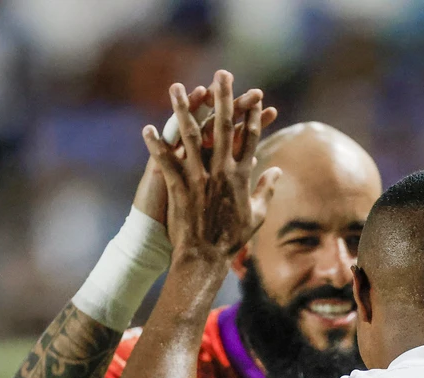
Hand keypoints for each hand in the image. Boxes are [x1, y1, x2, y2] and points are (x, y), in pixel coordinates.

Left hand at [142, 71, 280, 265]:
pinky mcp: (179, 186)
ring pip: (190, 136)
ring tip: (176, 87)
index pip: (249, 137)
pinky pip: (166, 160)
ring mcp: (199, 177)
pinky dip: (156, 144)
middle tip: (222, 73)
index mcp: (241, 175)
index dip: (251, 114)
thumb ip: (266, 189)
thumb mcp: (256, 214)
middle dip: (223, 97)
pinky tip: (146, 128)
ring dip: (182, 109)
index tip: (253, 95)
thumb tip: (277, 171)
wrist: (206, 257)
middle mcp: (221, 171)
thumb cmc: (232, 238)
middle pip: (223, 126)